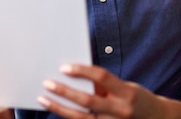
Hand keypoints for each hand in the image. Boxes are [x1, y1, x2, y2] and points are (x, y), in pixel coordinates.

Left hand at [37, 64, 165, 118]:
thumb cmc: (136, 98)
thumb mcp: (125, 87)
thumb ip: (104, 84)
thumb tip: (77, 77)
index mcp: (126, 92)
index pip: (102, 77)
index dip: (82, 71)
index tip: (64, 68)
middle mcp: (120, 110)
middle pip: (88, 101)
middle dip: (65, 92)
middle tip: (47, 83)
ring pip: (81, 118)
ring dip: (60, 108)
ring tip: (44, 99)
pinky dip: (69, 118)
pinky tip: (57, 111)